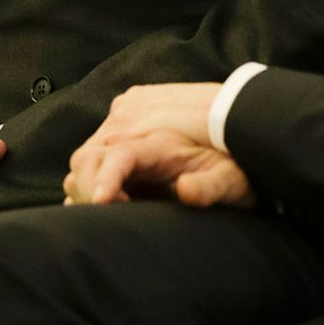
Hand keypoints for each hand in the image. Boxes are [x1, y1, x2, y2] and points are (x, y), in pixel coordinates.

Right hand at [63, 82, 251, 209]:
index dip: (103, 182)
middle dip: (91, 192)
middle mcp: (132, 117)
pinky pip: (96, 141)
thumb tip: (185, 190)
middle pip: (87, 159)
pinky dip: (96, 170)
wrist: (238, 112)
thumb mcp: (231, 179)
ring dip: (91, 183)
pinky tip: (118, 189)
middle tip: (114, 217)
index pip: (116, 157)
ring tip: (121, 204)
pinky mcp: (125, 107)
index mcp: (156, 136)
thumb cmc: (234, 156)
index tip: (101, 204)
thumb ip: (210, 187)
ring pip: (86, 155)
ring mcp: (125, 109)